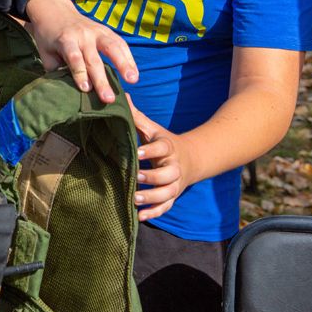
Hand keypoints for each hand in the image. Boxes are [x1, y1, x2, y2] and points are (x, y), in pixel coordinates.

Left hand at [24, 0, 137, 102]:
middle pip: (94, 59)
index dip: (80, 73)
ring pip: (112, 47)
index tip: (86, 89)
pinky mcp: (106, 30)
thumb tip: (67, 91)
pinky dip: (128, 58)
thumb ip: (55, 69)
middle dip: (102, 80)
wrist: (55, 10)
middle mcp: (82, 35)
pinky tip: (134, 73)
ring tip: (132, 80)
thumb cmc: (49, 37)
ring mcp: (96, 31)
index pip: (74, 58)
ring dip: (124, 64)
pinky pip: (120, 43)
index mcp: (65, 40)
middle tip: (109, 98)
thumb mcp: (45, 52)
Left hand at [130, 98, 197, 222]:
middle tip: (136, 177)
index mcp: (167, 148)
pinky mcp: (172, 196)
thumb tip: (122, 95)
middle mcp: (173, 167)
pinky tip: (140, 216)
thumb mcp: (152, 128)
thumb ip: (136, 115)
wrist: (190, 159)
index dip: (151, 150)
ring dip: (153, 197)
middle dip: (153, 177)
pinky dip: (155, 212)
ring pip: (168, 193)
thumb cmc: (162, 142)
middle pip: (168, 174)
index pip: (162, 148)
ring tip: (135, 199)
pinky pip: (166, 207)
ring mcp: (174, 184)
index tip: (138, 152)